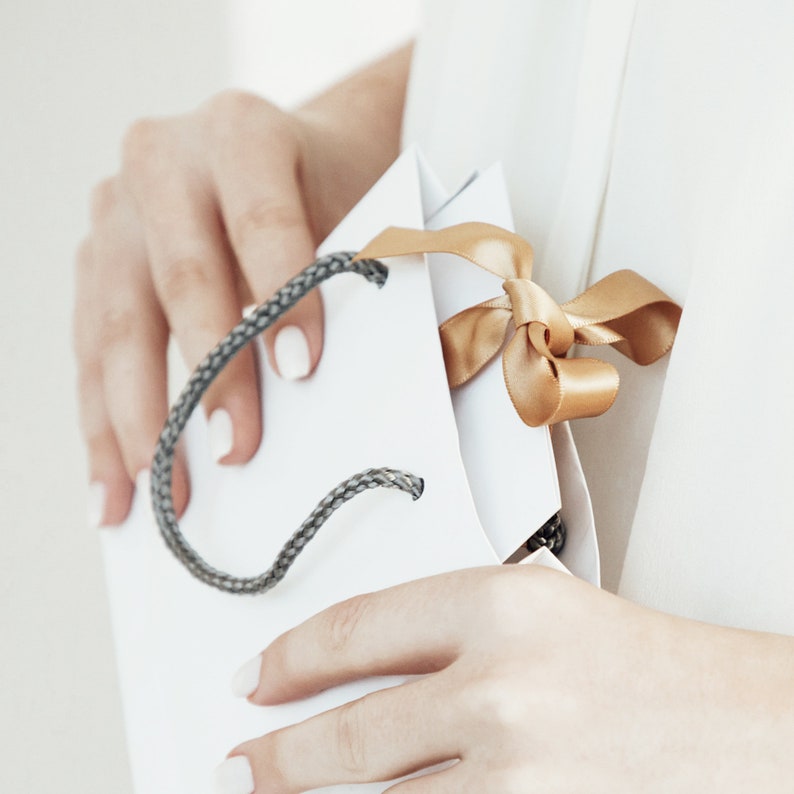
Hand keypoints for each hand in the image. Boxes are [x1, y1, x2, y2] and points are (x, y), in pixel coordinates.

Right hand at [74, 47, 410, 526]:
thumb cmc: (330, 189)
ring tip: (163, 494)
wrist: (283, 153)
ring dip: (141, 419)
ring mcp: (116, 213)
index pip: (260, 221)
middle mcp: (164, 161)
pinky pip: (90, 351)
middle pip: (181, 278)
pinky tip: (115, 485)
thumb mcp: (357, 206)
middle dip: (210, 375)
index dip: (281, 298)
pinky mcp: (93, 262)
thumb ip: (362, 278)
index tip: (302, 373)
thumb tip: (372, 384)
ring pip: (117, 326)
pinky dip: (102, 424)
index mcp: (241, 132)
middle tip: (236, 451)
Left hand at [217, 565, 793, 792]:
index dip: (289, 657)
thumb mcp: (543, 611)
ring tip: (281, 790)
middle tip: (244, 761)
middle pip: (347, 734)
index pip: (356, 629)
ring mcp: (517, 778)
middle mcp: (502, 690)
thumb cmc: (648, 666)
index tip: (255, 678)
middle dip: (278, 756)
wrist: (747, 732)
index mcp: (501, 606)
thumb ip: (451, 632)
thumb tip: (358, 668)